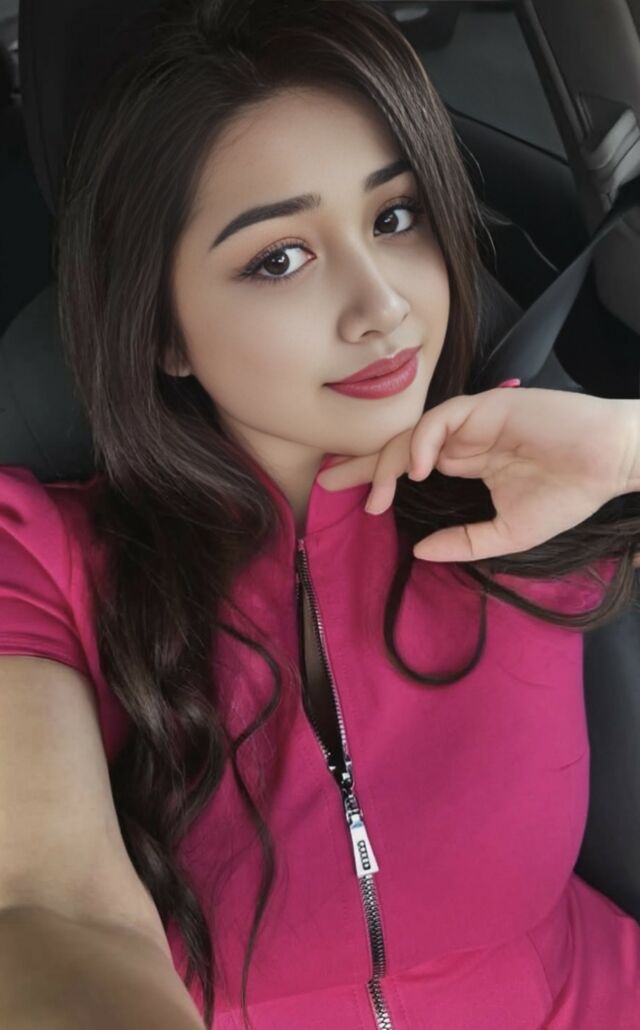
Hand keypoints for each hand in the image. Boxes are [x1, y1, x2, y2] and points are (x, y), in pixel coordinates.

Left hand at [316, 387, 631, 561]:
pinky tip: (415, 470)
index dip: (376, 476)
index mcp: (466, 460)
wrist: (610, 464)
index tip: (345, 496)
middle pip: (400, 445)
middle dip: (362, 464)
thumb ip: (464, 542)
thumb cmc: (567, 493)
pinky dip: (423, 441)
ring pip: (413, 433)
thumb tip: (419, 552)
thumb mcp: (508, 533)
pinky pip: (441, 418)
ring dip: (387, 463)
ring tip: (374, 497)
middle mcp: (463, 438)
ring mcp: (473, 421)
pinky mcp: (487, 406)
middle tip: (328, 484)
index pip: (409, 464)